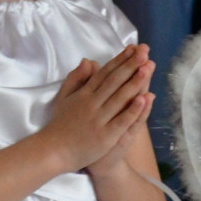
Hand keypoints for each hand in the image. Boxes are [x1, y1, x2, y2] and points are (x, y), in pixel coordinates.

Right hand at [41, 44, 154, 172]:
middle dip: (131, 65)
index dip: (119, 60)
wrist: (54, 151)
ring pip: (120, 98)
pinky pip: (121, 121)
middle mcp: (92, 103)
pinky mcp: (105, 136)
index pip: (104, 73)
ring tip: (147, 68)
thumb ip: (76, 78)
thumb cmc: (60, 124)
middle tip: (145, 51)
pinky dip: (132, 110)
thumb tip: (88, 60)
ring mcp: (99, 119)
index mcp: (84, 93)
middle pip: (114, 81)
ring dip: (135, 82)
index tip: (133, 49)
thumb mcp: (64, 97)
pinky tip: (144, 99)